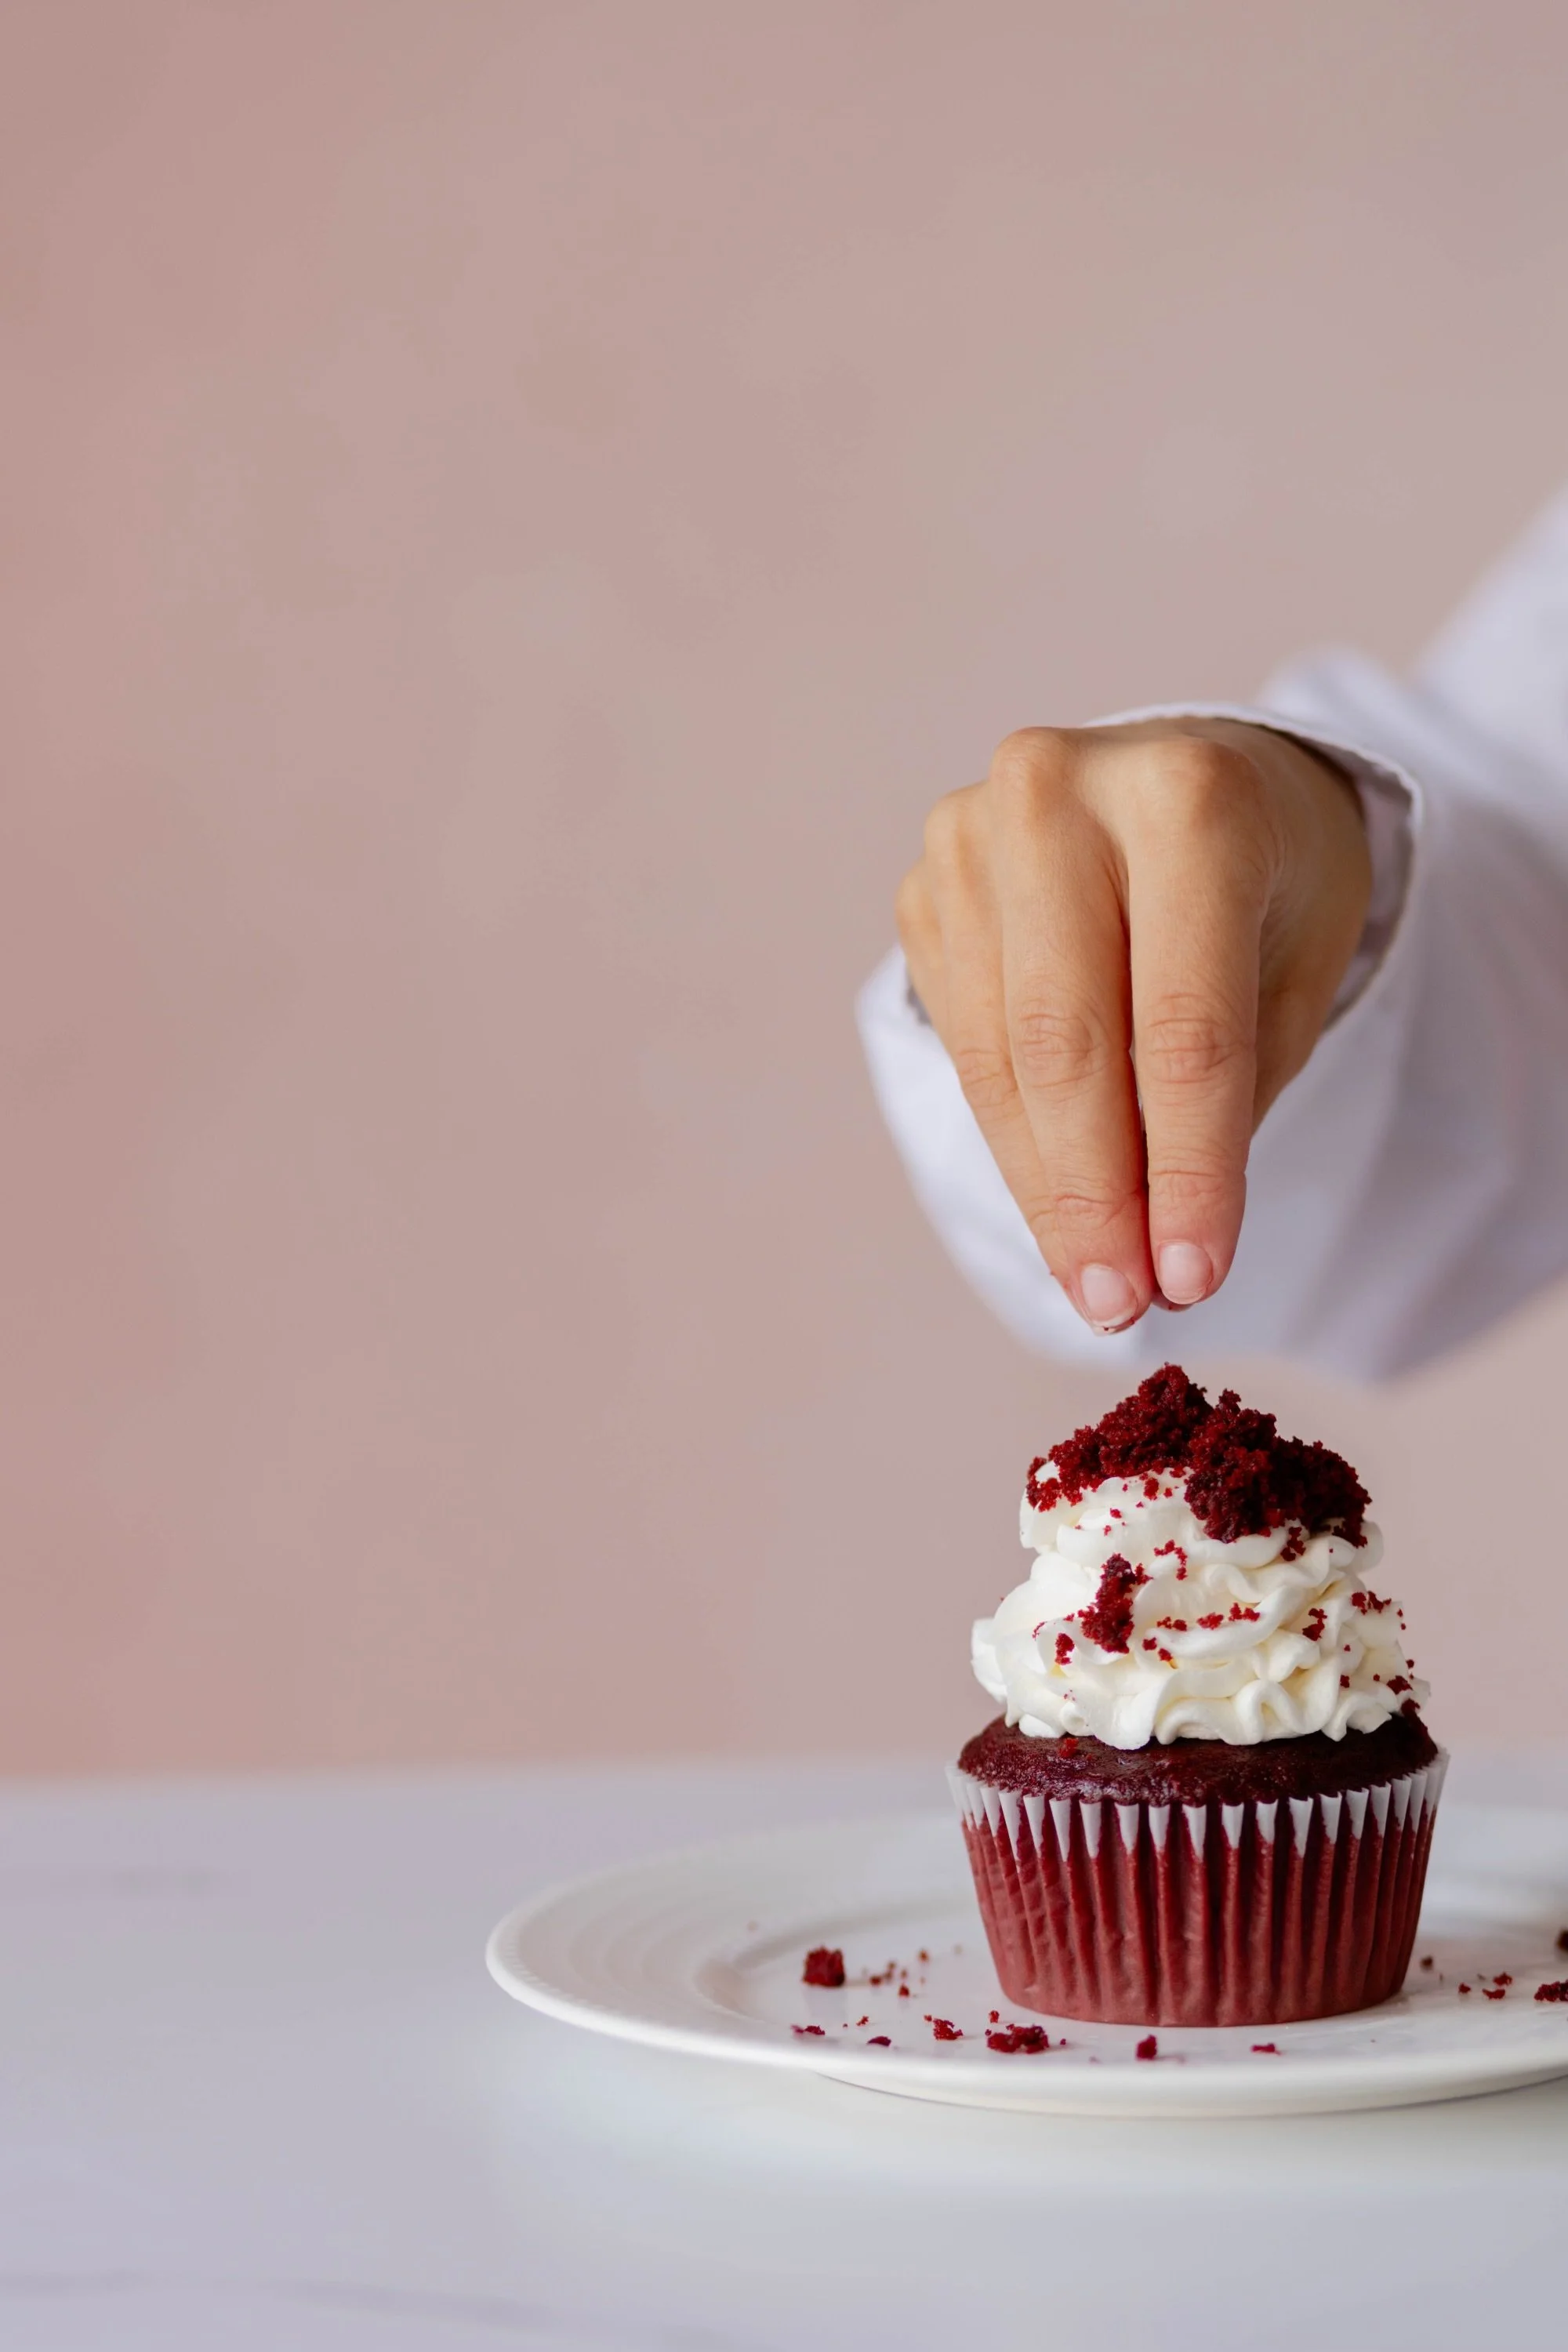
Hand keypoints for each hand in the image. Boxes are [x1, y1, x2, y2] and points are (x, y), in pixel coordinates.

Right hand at [894, 718, 1371, 1331]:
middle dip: (1094, 1196)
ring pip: (998, 1059)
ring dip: (1045, 1187)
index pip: (1184, 1024)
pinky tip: (1056, 1195)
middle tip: (1121, 1302)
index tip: (1193, 1277)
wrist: (1187, 776)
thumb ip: (1233, 1092)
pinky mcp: (923, 888)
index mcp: (1186, 799)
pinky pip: (962, 1045)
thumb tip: (1161, 1253)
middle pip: (1067, 1045)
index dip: (1187, 1167)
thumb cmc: (1262, 875)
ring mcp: (970, 837)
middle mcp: (1058, 796)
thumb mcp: (1297, 966)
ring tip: (1094, 1278)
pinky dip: (1012, 1137)